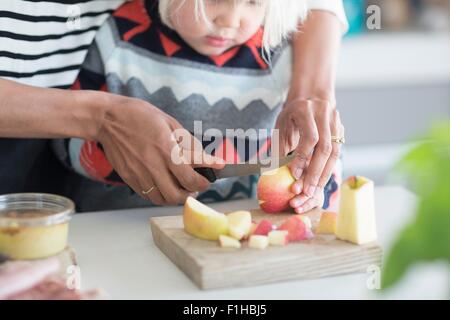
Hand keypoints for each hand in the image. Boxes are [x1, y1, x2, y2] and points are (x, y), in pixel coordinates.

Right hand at [95, 95, 224, 205]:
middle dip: (193, 192)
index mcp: (165, 150)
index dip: (206, 179)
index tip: (214, 174)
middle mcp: (152, 166)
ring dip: (178, 196)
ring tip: (183, 187)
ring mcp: (139, 174)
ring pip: (164, 199)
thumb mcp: (169, 122)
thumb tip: (205, 158)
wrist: (107, 119)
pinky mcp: (130, 178)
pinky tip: (166, 185)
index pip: (191, 176)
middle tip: (198, 184)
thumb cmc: (139, 116)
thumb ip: (188, 143)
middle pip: (178, 194)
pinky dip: (162, 195)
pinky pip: (150, 196)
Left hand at [274, 98, 343, 211]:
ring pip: (334, 152)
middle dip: (315, 172)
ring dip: (323, 174)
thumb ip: (278, 147)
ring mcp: (336, 121)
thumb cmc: (291, 114)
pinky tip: (320, 181)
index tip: (294, 175)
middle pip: (325, 147)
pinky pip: (337, 153)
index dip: (303, 158)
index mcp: (306, 109)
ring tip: (313, 191)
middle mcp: (324, 113)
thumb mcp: (280, 125)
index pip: (310, 137)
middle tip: (306, 191)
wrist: (310, 96)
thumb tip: (272, 172)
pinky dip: (328, 169)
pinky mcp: (341, 129)